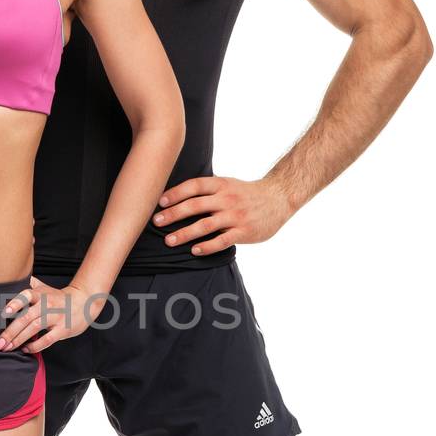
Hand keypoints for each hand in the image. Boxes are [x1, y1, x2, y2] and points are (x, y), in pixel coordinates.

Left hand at [0, 274, 97, 353]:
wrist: (84, 302)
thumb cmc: (58, 297)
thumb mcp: (44, 288)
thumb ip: (28, 285)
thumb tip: (11, 279)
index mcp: (41, 294)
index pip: (26, 295)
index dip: (15, 303)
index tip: (4, 313)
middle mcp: (47, 304)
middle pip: (26, 317)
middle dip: (10, 331)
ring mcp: (55, 317)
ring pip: (34, 328)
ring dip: (19, 339)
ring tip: (7, 347)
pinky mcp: (63, 329)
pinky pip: (47, 340)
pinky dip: (35, 346)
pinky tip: (25, 349)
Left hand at [152, 174, 294, 256]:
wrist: (279, 197)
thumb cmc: (247, 193)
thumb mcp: (228, 184)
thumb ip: (208, 190)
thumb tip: (177, 197)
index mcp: (221, 185)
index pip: (194, 186)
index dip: (175, 193)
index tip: (159, 202)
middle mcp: (227, 199)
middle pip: (195, 205)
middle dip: (173, 214)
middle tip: (156, 222)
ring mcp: (236, 215)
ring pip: (205, 225)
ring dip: (185, 233)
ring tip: (169, 241)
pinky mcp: (244, 232)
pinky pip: (222, 241)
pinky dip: (207, 246)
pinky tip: (194, 251)